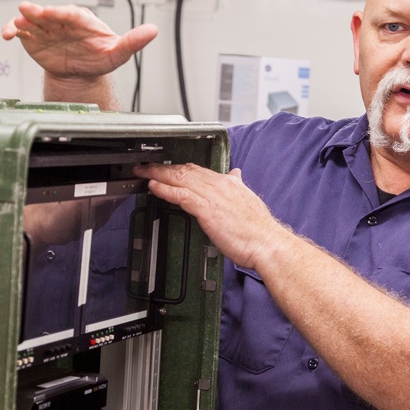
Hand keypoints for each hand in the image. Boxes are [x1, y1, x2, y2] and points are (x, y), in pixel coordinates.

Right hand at [2, 1, 157, 79]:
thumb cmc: (99, 58)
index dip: (62, 13)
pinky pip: (21, 32)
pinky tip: (7, 34)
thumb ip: (133, 41)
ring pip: (33, 20)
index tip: (52, 13)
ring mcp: (47, 28)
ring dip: (23, 20)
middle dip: (38, 12)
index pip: (72, 14)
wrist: (80, 73)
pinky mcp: (34, 38)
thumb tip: (153, 30)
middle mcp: (63, 20)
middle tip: (27, 10)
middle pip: (50, 14)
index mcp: (83, 20)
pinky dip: (12, 31)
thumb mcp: (118, 52)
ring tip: (15, 24)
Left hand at [132, 163, 289, 271]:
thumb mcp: (248, 200)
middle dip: (162, 167)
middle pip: (185, 170)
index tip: (165, 167)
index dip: (178, 167)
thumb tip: (236, 174)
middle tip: (145, 166)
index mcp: (228, 182)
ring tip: (142, 173)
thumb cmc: (258, 228)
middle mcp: (219, 185)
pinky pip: (182, 195)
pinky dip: (166, 189)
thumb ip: (238, 186)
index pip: (197, 169)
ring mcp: (213, 196)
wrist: (267, 242)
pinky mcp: (208, 210)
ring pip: (180, 178)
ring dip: (158, 174)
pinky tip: (153, 186)